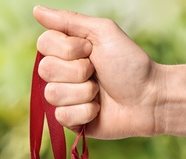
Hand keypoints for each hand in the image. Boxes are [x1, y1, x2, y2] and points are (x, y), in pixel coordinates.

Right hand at [33, 6, 162, 138]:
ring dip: (83, 92)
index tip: (90, 51)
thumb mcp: (102, 32)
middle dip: (78, 71)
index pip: (43, 44)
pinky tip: (99, 110)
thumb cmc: (129, 63)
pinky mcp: (71, 121)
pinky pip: (62, 116)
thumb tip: (36, 9)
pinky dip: (86, 112)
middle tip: (97, 73)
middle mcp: (62, 74)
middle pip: (45, 70)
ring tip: (100, 93)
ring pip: (52, 94)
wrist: (149, 98)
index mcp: (66, 52)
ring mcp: (65, 98)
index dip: (67, 49)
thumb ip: (69, 21)